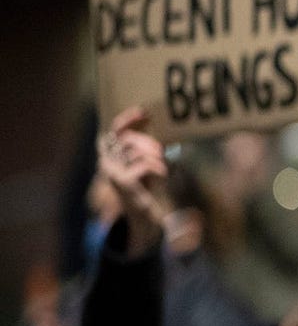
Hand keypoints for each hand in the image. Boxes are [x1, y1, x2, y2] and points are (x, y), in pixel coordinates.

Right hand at [98, 107, 168, 256]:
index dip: (128, 119)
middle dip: (147, 142)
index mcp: (111, 154)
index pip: (114, 130)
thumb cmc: (145, 184)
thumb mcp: (144, 161)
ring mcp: (112, 171)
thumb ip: (143, 144)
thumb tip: (148, 119)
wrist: (142, 213)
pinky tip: (162, 174)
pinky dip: (157, 168)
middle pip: (128, 139)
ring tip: (160, 166)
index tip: (144, 111)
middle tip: (160, 151)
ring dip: (154, 156)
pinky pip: (143, 164)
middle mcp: (106, 161)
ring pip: (136, 151)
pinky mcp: (122, 181)